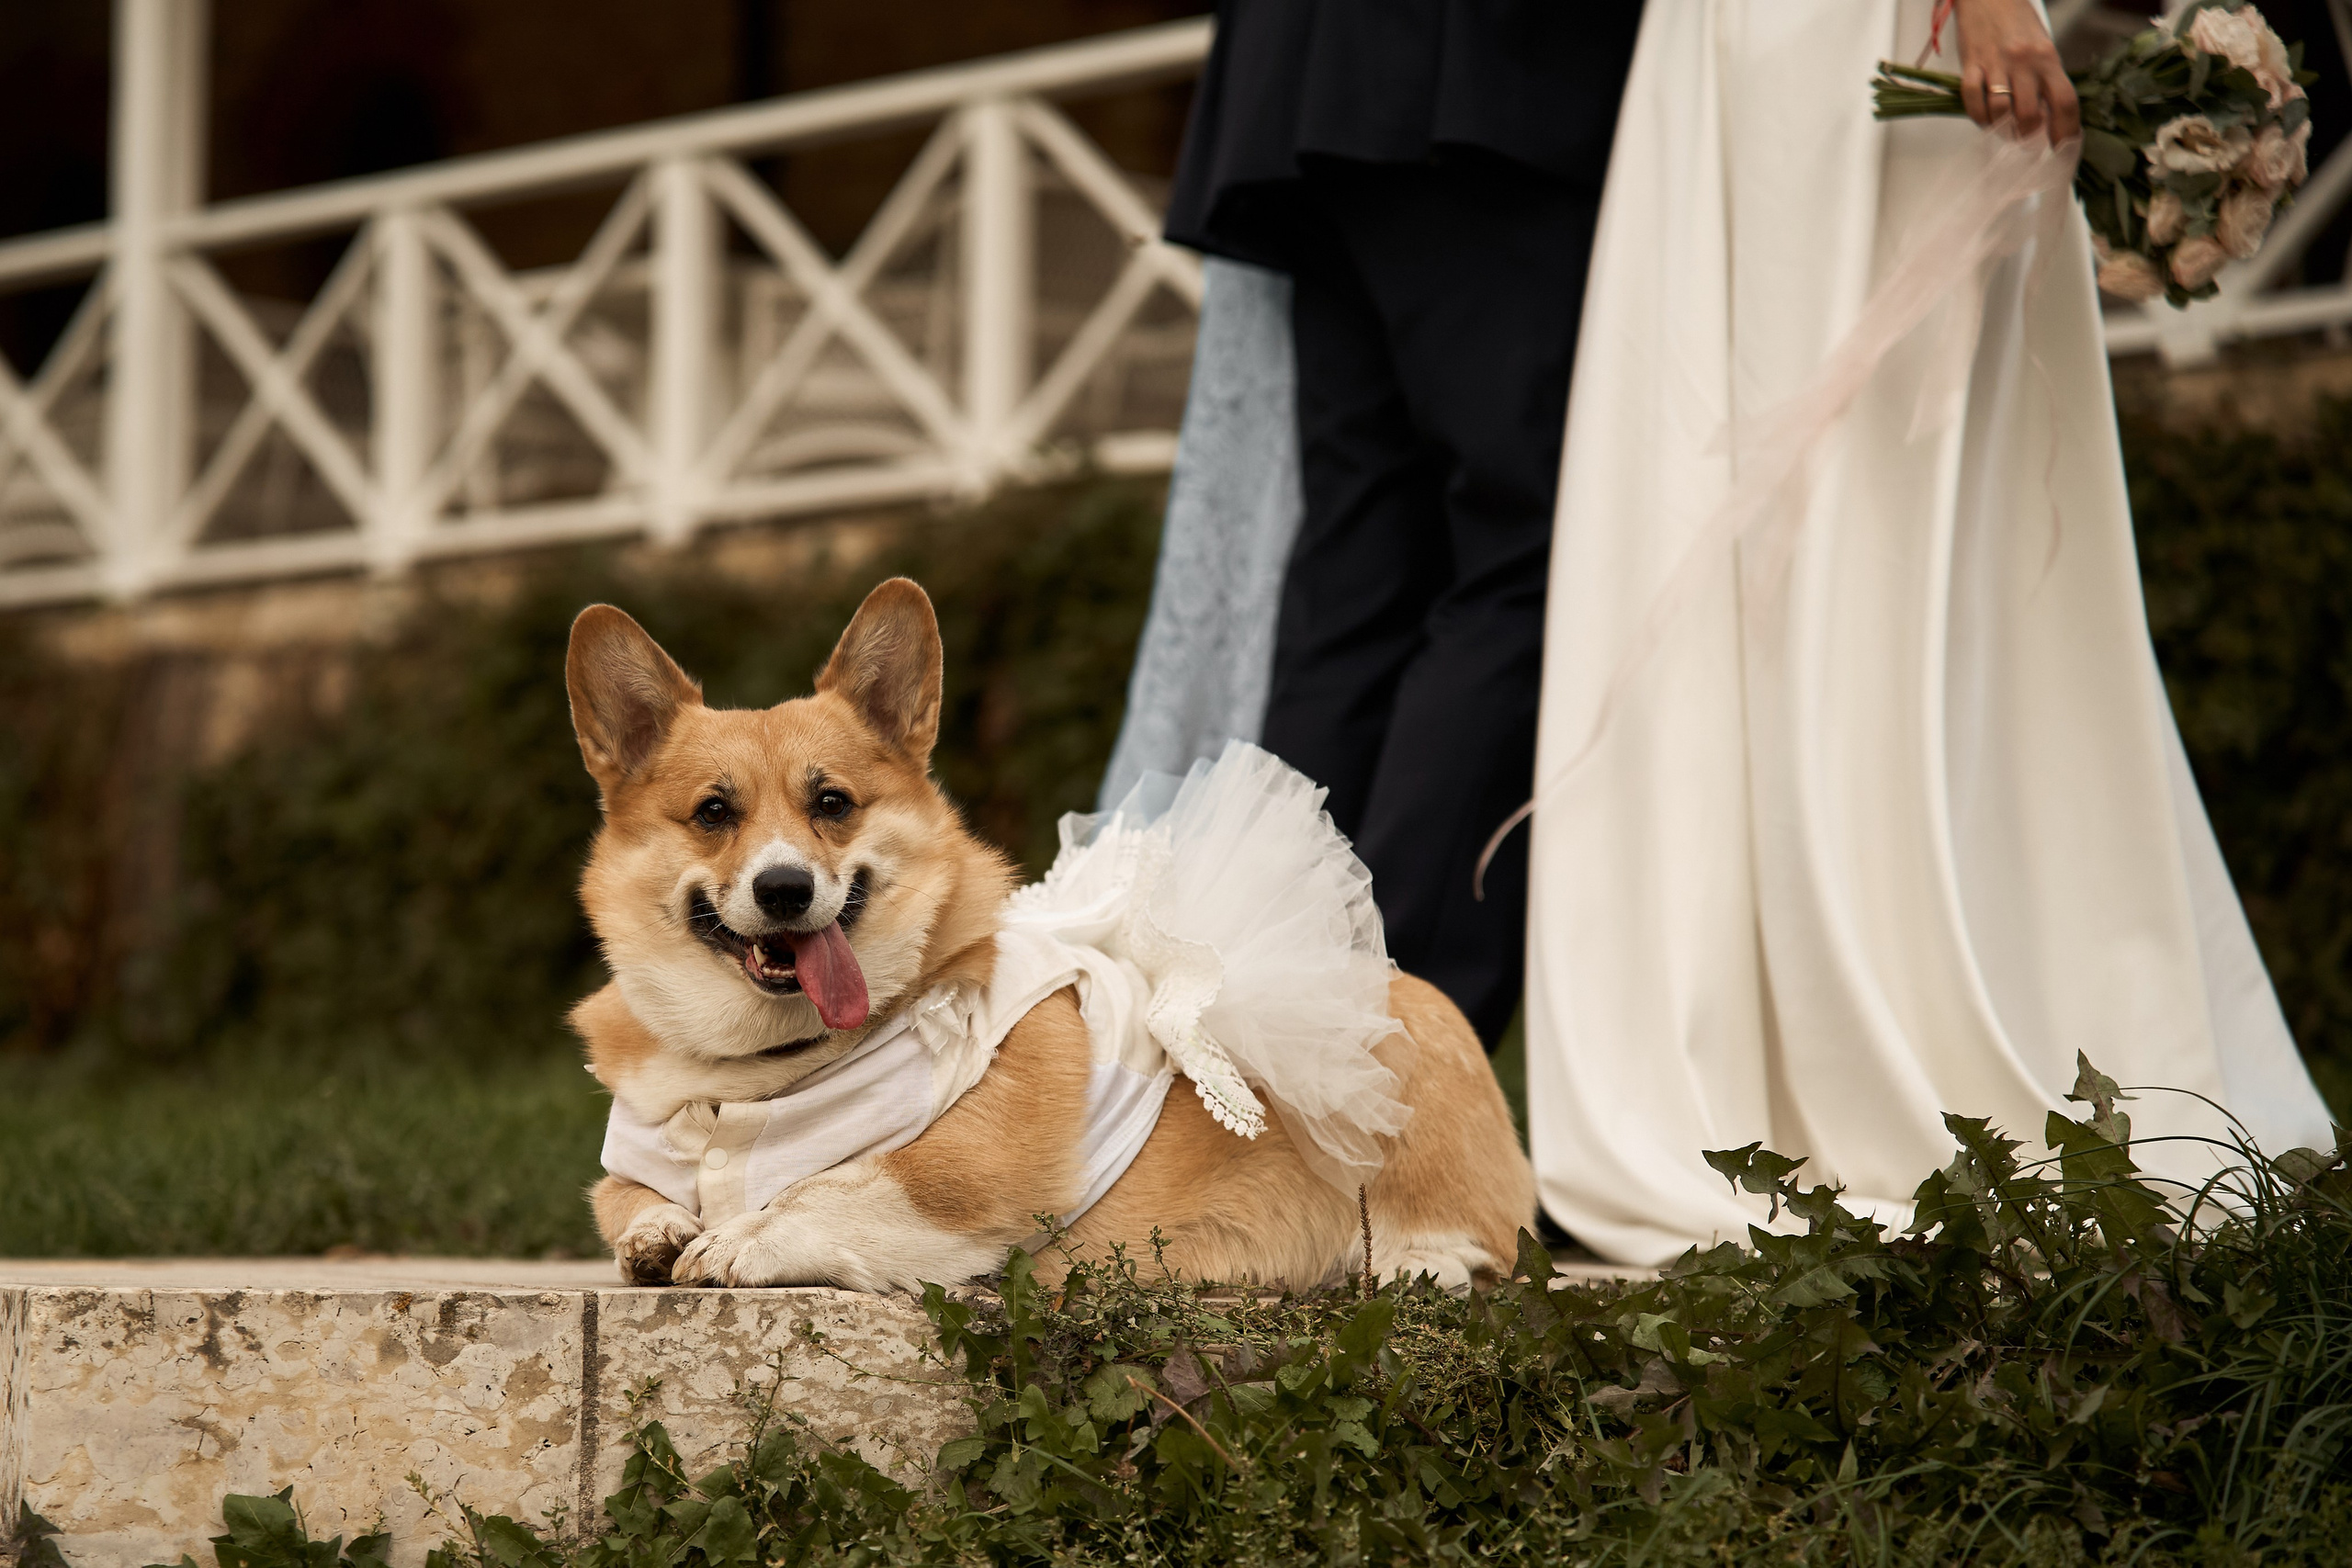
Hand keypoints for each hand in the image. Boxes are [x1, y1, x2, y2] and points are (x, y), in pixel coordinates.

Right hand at [1953, 0, 2080, 145]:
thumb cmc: (2017, 23)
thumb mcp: (2042, 47)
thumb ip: (2045, 79)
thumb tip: (2047, 118)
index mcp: (2047, 58)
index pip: (2064, 101)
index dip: (2065, 130)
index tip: (2062, 148)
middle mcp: (2025, 62)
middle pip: (2030, 114)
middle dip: (2028, 137)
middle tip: (2025, 143)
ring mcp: (1996, 64)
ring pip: (1999, 111)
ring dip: (2000, 129)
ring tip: (2003, 131)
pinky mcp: (1971, 64)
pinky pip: (1972, 99)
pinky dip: (1977, 116)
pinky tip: (1983, 118)